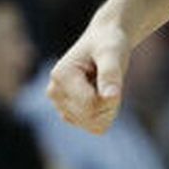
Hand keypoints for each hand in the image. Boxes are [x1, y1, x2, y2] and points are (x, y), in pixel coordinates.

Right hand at [47, 18, 130, 134]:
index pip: (90, 105)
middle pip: (92, 117)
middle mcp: (55, 92)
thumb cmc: (108, 44)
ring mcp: (60, 105)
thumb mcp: (112, 53)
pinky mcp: (69, 114)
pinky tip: (100, 93)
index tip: (114, 76)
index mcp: (60, 76)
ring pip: (94, 125)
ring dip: (108, 108)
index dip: (110, 97)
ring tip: (104, 85)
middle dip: (109, 103)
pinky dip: (104, 113)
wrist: (104, 42)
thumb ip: (110, 73)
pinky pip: (95, 127)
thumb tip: (111, 96)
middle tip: (110, 80)